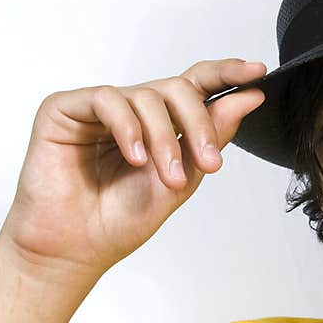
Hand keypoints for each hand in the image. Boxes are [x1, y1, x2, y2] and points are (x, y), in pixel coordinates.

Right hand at [0, 58, 266, 280]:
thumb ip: (213, 136)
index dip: (227, 74)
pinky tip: (135, 157)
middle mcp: (133, 109)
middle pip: (179, 88)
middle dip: (199, 124)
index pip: (197, 85)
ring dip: (164, 139)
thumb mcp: (183, 177)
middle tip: (209, 162)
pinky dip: (128, 128)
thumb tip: (248, 97)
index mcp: (162, 123)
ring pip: (147, 95)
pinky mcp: (65, 108)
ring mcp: (99, 107)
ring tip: (166, 176)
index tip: (257, 72)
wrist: (77, 249)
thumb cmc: (122, 218)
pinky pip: (108, 99)